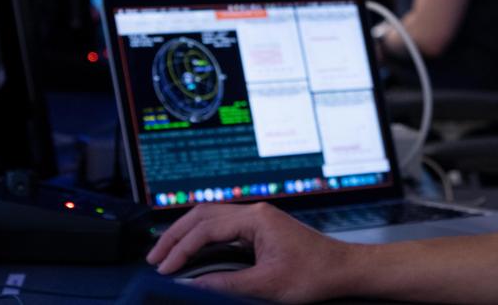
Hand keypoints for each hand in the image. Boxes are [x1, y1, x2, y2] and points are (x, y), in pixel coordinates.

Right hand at [146, 203, 361, 302]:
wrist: (342, 269)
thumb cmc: (314, 273)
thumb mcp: (266, 285)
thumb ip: (226, 284)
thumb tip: (193, 284)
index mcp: (256, 218)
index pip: (206, 228)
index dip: (181, 249)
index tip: (165, 268)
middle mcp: (255, 213)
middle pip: (203, 215)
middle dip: (175, 235)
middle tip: (155, 258)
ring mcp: (257, 219)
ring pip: (210, 218)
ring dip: (186, 235)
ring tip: (166, 254)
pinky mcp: (260, 229)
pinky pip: (222, 227)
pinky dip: (202, 238)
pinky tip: (192, 251)